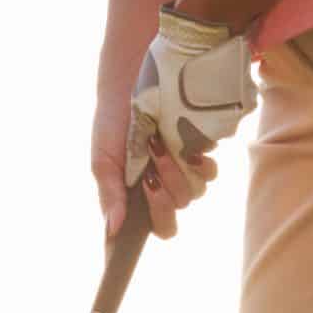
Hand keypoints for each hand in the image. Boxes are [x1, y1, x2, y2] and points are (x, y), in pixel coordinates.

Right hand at [93, 90, 217, 240]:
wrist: (130, 83)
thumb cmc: (112, 124)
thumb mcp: (103, 160)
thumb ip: (109, 194)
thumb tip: (113, 229)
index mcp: (142, 199)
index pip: (162, 227)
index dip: (160, 218)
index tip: (148, 192)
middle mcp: (167, 189)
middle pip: (179, 209)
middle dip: (165, 190)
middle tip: (149, 165)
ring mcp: (185, 171)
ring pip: (194, 191)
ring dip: (176, 172)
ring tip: (158, 145)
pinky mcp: (199, 152)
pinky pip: (208, 171)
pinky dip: (198, 161)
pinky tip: (184, 146)